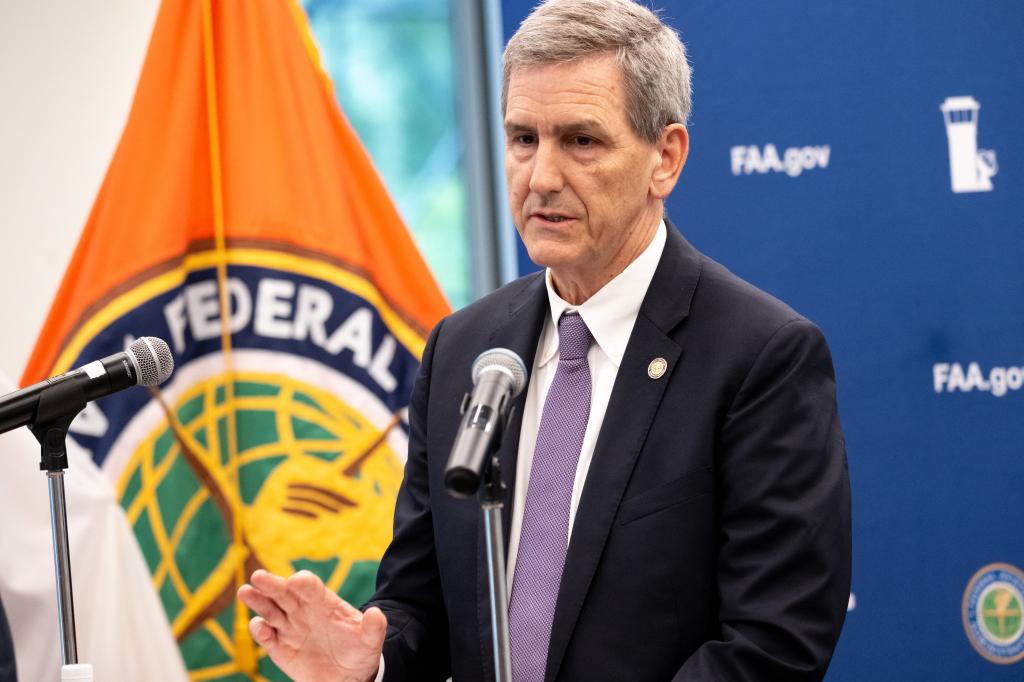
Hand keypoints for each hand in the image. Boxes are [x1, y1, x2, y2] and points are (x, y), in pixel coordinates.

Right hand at [237, 569, 386, 681]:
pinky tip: (260, 627)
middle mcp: (303, 611)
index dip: (303, 583)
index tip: (296, 582)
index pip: (311, 587)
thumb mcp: (370, 641)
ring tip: (245, 591)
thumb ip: (373, 628)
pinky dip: (260, 631)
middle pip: (284, 593)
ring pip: (270, 610)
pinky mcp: (280, 647)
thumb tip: (377, 614)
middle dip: (272, 584)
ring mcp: (290, 628)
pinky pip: (266, 636)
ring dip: (258, 601)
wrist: (348, 676)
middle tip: (258, 576)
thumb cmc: (359, 651)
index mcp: (324, 603)